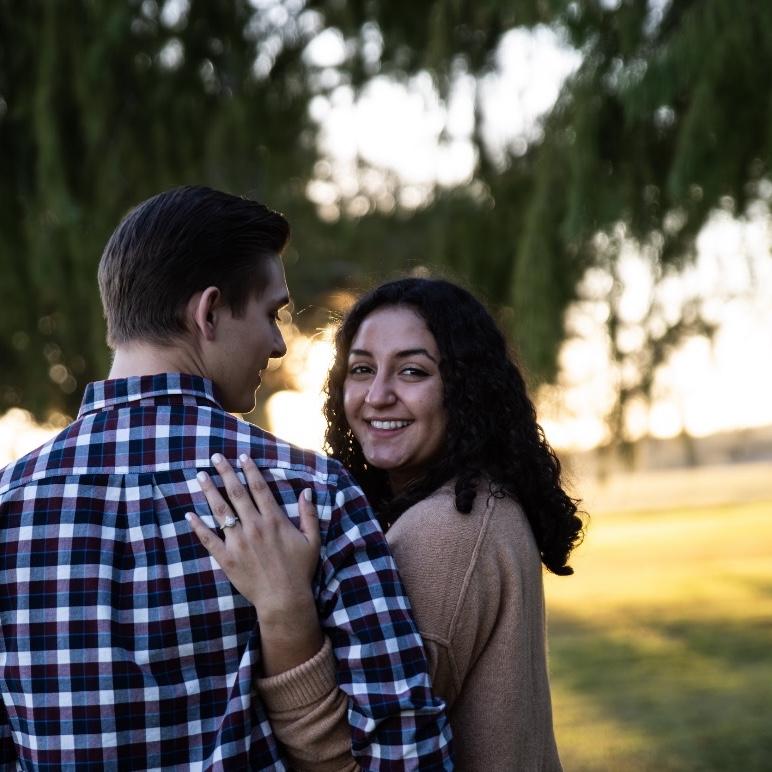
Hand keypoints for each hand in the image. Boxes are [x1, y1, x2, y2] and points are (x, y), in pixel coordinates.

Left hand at [186, 453, 323, 673]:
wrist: (284, 598)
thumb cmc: (300, 570)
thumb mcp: (312, 540)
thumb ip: (309, 514)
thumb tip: (306, 491)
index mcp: (274, 519)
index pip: (259, 488)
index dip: (249, 470)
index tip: (242, 456)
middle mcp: (254, 526)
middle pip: (236, 493)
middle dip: (225, 473)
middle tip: (215, 457)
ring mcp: (237, 542)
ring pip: (220, 511)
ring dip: (209, 491)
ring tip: (199, 476)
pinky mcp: (226, 558)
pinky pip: (208, 539)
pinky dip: (198, 526)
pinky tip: (189, 514)